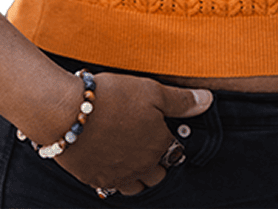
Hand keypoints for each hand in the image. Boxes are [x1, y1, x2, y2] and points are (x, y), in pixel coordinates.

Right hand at [55, 72, 213, 196]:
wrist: (68, 112)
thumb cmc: (113, 97)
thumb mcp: (152, 91)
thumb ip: (181, 101)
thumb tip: (209, 100)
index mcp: (158, 145)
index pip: (173, 152)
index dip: (168, 141)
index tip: (161, 131)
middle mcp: (141, 167)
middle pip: (156, 175)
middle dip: (156, 163)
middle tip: (146, 145)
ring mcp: (117, 176)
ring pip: (135, 186)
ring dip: (137, 174)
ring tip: (130, 156)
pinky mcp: (94, 179)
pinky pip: (110, 186)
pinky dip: (113, 177)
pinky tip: (108, 161)